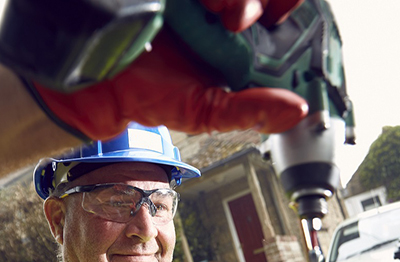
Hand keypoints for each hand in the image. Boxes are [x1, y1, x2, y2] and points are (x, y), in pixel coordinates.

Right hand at [32, 0, 307, 140]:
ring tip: (221, 12)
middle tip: (243, 18)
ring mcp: (199, 1)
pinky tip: (204, 4)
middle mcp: (221, 14)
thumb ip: (250, 111)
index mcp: (237, 44)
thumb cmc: (152, 98)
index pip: (277, 16)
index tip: (284, 20)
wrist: (103, 86)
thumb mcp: (206, 112)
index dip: (286, 11)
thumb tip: (295, 112)